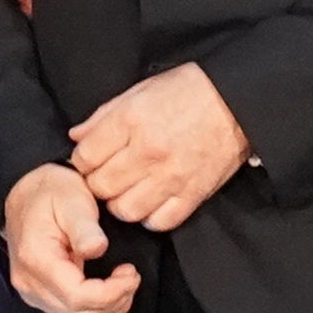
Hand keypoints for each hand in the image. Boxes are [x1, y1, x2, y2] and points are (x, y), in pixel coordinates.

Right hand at [2, 163, 140, 312]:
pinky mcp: (40, 296)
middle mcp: (30, 283)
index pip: (77, 297)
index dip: (111, 293)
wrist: (25, 192)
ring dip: (108, 310)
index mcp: (36, 259)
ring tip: (124, 284)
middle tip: (131, 277)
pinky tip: (110, 291)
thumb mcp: (71, 197)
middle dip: (114, 302)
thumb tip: (98, 249)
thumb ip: (85, 226)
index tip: (131, 274)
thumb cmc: (49, 190)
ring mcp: (33, 293)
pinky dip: (97, 311)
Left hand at [69, 64, 249, 232]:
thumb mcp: (140, 90)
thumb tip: (76, 136)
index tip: (87, 160)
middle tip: (104, 175)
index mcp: (131, 120)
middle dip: (96, 182)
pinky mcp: (192, 195)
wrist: (235, 102)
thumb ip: (104, 115)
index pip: (85, 156)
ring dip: (119, 203)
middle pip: (101, 186)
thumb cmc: (187, 91)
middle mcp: (148, 151)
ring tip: (125, 189)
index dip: (80, 160)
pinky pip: (159, 222)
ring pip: (125, 210)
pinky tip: (149, 201)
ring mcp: (171, 177)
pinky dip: (149, 217)